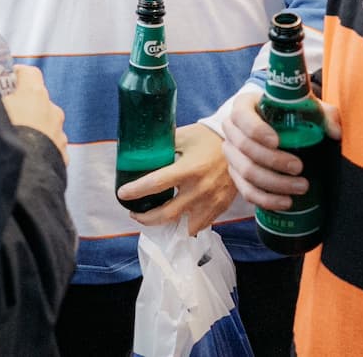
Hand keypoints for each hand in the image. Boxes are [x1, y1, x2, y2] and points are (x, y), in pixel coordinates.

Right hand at [2, 65, 66, 161]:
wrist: (22, 175)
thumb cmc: (4, 139)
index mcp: (34, 94)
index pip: (29, 73)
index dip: (16, 75)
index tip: (4, 81)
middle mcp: (51, 110)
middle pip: (37, 100)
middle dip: (23, 106)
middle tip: (5, 116)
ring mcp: (59, 132)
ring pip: (45, 124)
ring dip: (33, 128)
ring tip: (15, 142)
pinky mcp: (62, 153)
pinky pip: (50, 145)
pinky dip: (40, 148)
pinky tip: (26, 157)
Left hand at [119, 123, 236, 235]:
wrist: (240, 144)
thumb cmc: (207, 138)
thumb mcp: (183, 136)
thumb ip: (163, 146)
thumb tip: (140, 151)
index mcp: (188, 169)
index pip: (155, 184)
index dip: (135, 191)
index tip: (122, 195)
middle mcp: (199, 189)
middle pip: (166, 214)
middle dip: (145, 218)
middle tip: (135, 213)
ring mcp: (211, 201)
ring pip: (183, 226)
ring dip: (166, 225)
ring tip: (155, 218)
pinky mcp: (221, 207)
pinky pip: (200, 225)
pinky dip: (187, 225)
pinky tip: (179, 219)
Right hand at [222, 92, 340, 211]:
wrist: (275, 124)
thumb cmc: (290, 112)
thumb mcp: (307, 106)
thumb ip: (324, 114)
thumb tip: (335, 132)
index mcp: (244, 106)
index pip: (242, 117)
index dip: (257, 130)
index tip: (277, 141)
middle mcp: (232, 129)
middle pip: (245, 148)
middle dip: (273, 161)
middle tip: (299, 167)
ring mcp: (232, 154)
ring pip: (246, 173)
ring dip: (274, 183)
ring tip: (300, 187)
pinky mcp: (237, 175)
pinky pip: (246, 191)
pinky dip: (266, 199)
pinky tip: (285, 202)